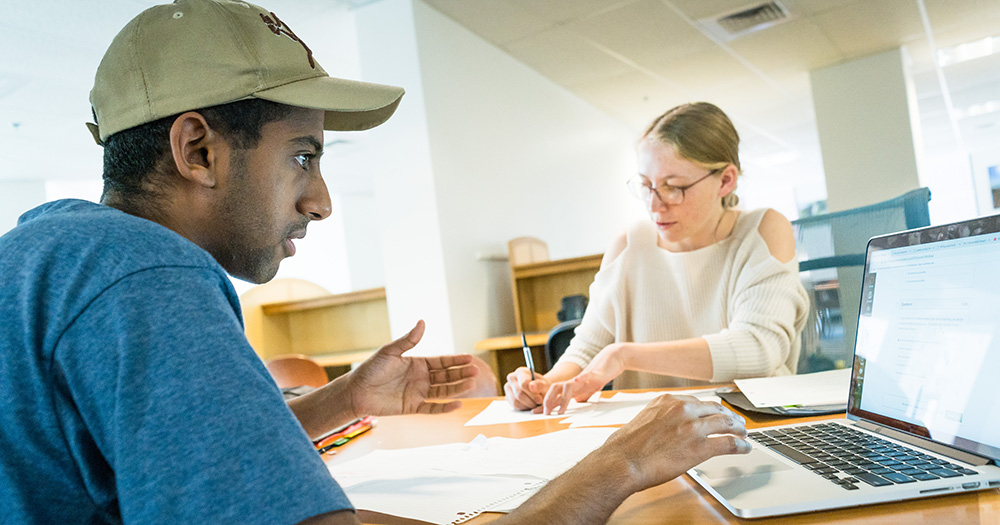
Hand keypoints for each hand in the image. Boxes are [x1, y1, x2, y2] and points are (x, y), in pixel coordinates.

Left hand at [346, 320, 476, 416]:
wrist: (356, 391)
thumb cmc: (370, 369)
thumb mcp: (390, 351)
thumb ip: (408, 340)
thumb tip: (422, 322)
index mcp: (417, 363)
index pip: (441, 361)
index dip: (455, 360)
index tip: (469, 358)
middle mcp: (421, 378)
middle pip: (446, 376)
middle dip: (461, 374)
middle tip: (476, 372)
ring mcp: (418, 393)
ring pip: (443, 391)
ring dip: (457, 388)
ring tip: (471, 384)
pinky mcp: (413, 407)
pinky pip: (432, 408)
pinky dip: (445, 408)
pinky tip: (457, 404)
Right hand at [503, 367, 550, 410]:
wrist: (538, 390)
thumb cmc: (541, 386)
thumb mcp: (544, 385)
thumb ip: (539, 385)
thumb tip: (531, 387)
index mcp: (521, 371)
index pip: (523, 384)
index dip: (532, 394)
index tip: (540, 398)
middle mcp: (511, 378)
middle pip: (519, 394)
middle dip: (531, 401)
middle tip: (538, 403)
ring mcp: (508, 388)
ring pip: (516, 401)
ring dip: (527, 405)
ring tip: (535, 403)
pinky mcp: (507, 397)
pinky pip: (514, 406)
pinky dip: (523, 408)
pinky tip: (529, 405)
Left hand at [542, 344, 624, 413]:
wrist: (612, 358)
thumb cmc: (601, 374)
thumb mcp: (590, 389)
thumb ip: (582, 396)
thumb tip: (576, 404)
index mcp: (573, 387)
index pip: (555, 395)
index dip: (544, 404)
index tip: (534, 412)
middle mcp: (574, 382)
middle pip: (555, 389)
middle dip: (548, 401)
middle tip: (545, 413)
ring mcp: (583, 378)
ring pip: (568, 386)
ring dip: (562, 399)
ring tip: (559, 411)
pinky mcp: (594, 374)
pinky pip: (585, 377)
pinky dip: (580, 380)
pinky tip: (575, 381)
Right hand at [602, 394, 750, 491]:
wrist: (623, 462)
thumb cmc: (625, 447)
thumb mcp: (642, 421)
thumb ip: (659, 420)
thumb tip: (665, 428)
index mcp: (667, 400)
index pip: (697, 401)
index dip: (710, 408)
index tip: (715, 412)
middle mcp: (682, 408)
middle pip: (715, 408)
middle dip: (728, 416)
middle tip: (736, 422)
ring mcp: (693, 427)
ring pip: (726, 423)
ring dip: (738, 429)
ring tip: (744, 434)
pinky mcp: (700, 447)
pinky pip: (728, 443)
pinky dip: (740, 446)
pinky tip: (744, 448)